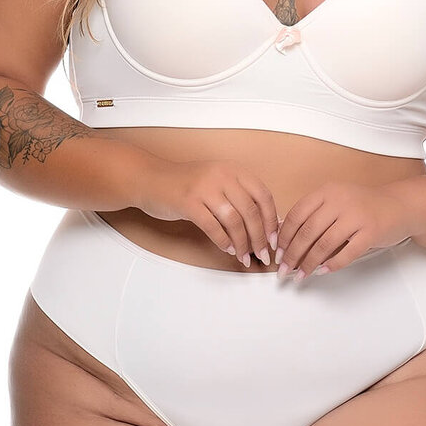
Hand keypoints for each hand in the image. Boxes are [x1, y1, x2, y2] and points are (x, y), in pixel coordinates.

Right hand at [132, 157, 278, 267]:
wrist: (151, 179)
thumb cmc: (187, 184)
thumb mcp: (217, 182)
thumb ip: (240, 197)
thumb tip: (266, 224)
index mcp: (233, 170)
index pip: (263, 196)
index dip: (271, 220)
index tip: (274, 239)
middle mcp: (222, 175)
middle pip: (251, 211)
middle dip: (260, 237)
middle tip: (263, 254)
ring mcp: (204, 188)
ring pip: (234, 221)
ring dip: (243, 243)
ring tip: (245, 256)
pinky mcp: (188, 202)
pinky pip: (213, 227)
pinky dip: (224, 242)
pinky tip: (228, 249)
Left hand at [275, 181, 412, 280]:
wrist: (400, 205)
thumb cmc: (364, 206)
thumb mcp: (337, 200)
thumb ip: (315, 213)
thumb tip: (286, 238)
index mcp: (327, 191)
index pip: (297, 215)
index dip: (284, 236)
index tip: (277, 252)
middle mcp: (340, 201)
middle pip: (307, 232)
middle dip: (292, 254)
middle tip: (284, 269)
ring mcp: (356, 216)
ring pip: (324, 245)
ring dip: (308, 263)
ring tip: (300, 275)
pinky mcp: (371, 232)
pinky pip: (346, 253)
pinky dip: (331, 265)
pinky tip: (322, 271)